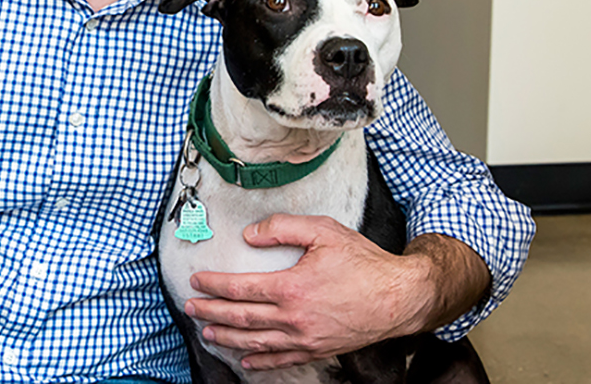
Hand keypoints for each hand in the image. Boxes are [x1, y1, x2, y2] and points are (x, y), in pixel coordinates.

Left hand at [184, 214, 434, 370]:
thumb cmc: (363, 262)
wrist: (399, 297)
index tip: (197, 280)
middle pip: (241, 317)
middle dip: (212, 311)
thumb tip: (250, 235)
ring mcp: (306, 338)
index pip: (241, 288)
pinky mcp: (319, 349)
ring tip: (207, 331)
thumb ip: (282, 228)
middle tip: (191, 306)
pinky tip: (246, 361)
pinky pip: (282, 359)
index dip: (215, 285)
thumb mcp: (323, 231)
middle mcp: (294, 318)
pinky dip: (261, 362)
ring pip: (256, 343)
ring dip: (228, 338)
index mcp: (291, 287)